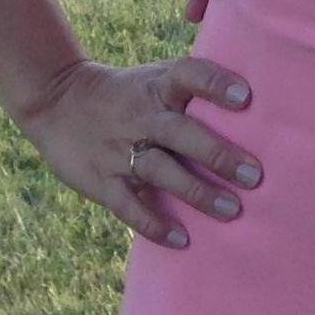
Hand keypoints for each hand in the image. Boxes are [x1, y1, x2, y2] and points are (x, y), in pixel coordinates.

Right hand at [16, 53, 259, 248]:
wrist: (59, 101)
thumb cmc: (127, 90)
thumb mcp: (155, 76)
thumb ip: (192, 85)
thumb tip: (251, 92)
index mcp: (159, 85)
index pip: (190, 75)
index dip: (216, 84)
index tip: (246, 96)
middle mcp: (143, 116)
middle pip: (183, 133)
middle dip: (218, 155)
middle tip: (254, 176)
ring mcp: (121, 150)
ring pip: (162, 172)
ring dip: (197, 193)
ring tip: (232, 210)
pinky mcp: (103, 181)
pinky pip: (130, 206)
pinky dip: (154, 224)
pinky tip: (182, 240)